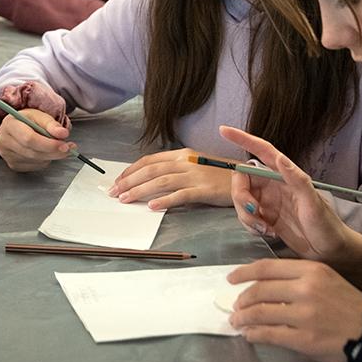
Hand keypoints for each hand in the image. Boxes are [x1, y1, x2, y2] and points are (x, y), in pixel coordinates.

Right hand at [0, 108, 73, 171]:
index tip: (64, 144)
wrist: (17, 127)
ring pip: (36, 161)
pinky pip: (35, 166)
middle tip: (67, 148)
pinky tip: (45, 152)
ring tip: (58, 147)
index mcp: (9, 125)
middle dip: (53, 151)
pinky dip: (44, 160)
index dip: (48, 144)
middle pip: (33, 152)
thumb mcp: (39, 115)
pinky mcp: (13, 164)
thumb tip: (62, 133)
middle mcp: (4, 141)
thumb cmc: (27, 120)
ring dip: (51, 156)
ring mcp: (7, 155)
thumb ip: (51, 124)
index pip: (29, 139)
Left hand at [108, 148, 232, 209]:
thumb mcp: (194, 165)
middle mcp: (186, 162)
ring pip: (161, 181)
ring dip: (140, 190)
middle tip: (114, 192)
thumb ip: (174, 169)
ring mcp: (196, 175)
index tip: (118, 180)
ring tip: (126, 199)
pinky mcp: (205, 190)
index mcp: (181, 155)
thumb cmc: (219, 174)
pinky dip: (165, 200)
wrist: (248, 178)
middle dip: (129, 181)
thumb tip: (149, 178)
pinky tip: (152, 206)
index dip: (131, 170)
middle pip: (151, 170)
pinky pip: (181, 195)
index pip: (149, 160)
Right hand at [220, 125, 361, 293]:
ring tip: (265, 229)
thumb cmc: (328, 227)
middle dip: (240, 196)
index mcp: (285, 176)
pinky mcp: (264, 217)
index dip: (242, 139)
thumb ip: (297, 180)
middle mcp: (273, 185)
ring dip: (246, 215)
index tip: (223, 130)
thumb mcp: (314, 203)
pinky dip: (250, 225)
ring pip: (240, 199)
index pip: (261, 151)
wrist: (331, 253)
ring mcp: (267, 201)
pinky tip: (268, 233)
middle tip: (253, 212)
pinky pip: (245, 216)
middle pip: (242, 179)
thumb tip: (279, 158)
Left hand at [228, 258, 361, 361]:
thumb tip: (260, 283)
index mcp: (311, 270)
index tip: (231, 279)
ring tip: (237, 322)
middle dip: (241, 300)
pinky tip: (250, 335)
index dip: (243, 273)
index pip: (266, 267)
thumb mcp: (326, 280)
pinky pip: (269, 334)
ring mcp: (304, 315)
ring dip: (243, 318)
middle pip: (259, 291)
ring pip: (259, 313)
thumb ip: (296, 278)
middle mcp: (305, 289)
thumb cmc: (349, 305)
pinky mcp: (304, 339)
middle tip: (235, 307)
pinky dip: (254, 335)